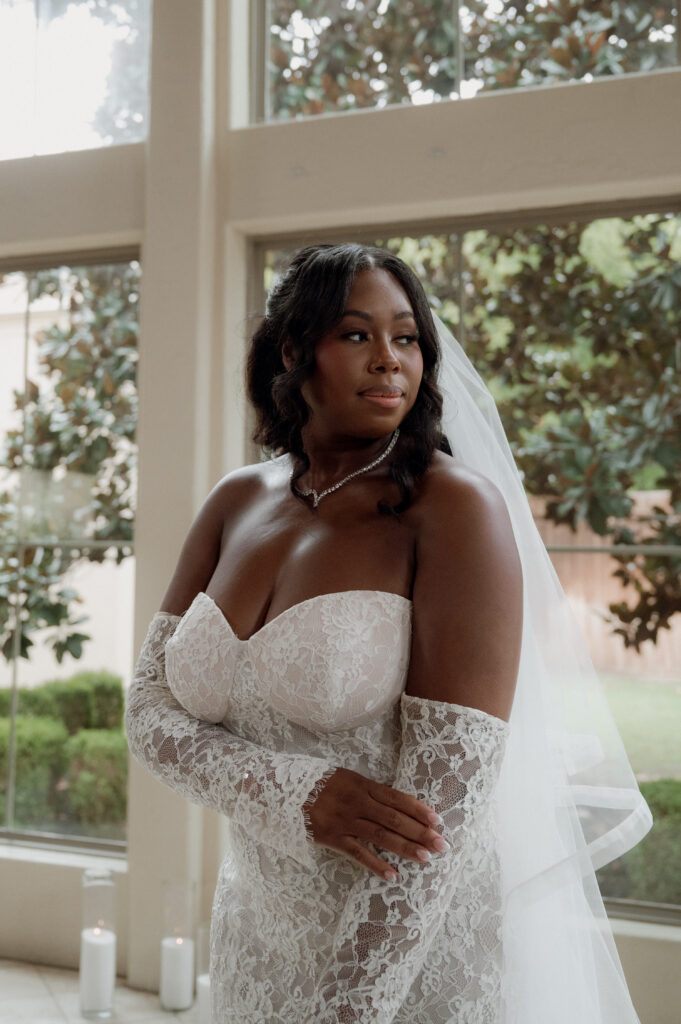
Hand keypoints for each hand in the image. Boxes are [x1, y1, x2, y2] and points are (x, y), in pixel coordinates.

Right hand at [303, 766, 448, 879]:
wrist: (284, 790)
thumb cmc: (320, 783)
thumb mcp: (346, 778)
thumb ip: (369, 791)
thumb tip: (398, 805)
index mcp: (362, 784)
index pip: (396, 798)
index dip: (418, 809)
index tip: (437, 820)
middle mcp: (356, 802)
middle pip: (394, 818)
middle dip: (420, 832)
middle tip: (442, 845)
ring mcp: (344, 820)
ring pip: (380, 836)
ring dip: (405, 848)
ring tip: (425, 859)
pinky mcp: (332, 837)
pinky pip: (357, 853)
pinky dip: (376, 865)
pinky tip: (393, 875)